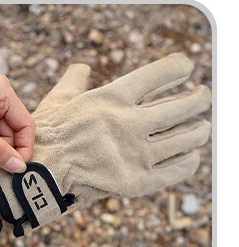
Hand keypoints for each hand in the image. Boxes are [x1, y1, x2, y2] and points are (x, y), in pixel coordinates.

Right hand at [0, 54, 210, 235]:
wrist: (42, 173)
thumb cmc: (48, 132)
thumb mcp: (59, 99)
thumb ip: (75, 81)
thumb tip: (83, 67)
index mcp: (110, 98)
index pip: (154, 76)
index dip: (175, 68)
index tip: (187, 65)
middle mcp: (129, 122)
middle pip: (179, 107)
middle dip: (198, 99)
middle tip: (204, 95)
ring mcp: (137, 153)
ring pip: (184, 139)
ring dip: (198, 130)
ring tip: (203, 126)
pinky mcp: (140, 181)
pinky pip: (176, 169)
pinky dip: (188, 161)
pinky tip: (192, 156)